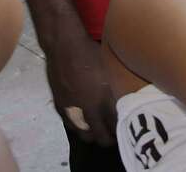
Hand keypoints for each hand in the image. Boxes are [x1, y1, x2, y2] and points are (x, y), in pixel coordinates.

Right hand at [45, 29, 116, 145]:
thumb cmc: (90, 52)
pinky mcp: (60, 106)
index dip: (121, 130)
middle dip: (108, 139)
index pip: (115, 124)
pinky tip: (83, 123)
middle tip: (114, 136)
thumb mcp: (109, 69)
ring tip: (99, 132)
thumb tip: (122, 100)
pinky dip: (79, 128)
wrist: (63, 45)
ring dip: (93, 135)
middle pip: (100, 135)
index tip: (125, 131)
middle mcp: (87, 108)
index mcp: (102, 98)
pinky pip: (71, 126)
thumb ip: (114, 88)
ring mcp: (72, 109)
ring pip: (84, 134)